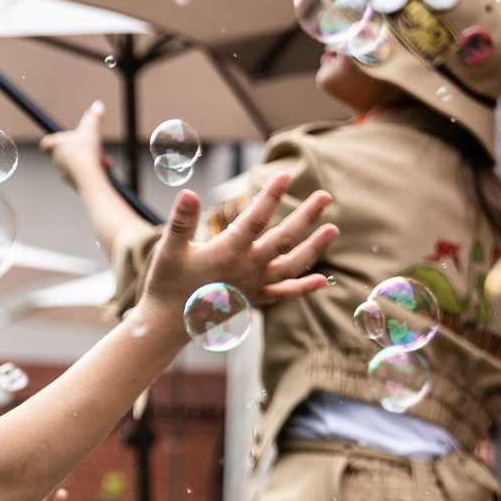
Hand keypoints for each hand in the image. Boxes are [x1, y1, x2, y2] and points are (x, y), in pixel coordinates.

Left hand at [40, 101, 108, 190]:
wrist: (88, 176)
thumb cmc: (86, 151)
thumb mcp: (92, 129)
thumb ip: (94, 116)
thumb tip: (98, 105)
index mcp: (56, 146)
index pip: (47, 143)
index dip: (51, 140)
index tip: (58, 139)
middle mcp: (57, 160)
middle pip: (66, 152)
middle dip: (82, 150)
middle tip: (93, 147)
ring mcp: (64, 172)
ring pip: (78, 164)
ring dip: (92, 160)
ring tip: (103, 160)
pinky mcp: (73, 184)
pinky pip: (84, 175)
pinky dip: (95, 171)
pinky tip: (106, 169)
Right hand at [140, 173, 334, 318]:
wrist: (168, 324)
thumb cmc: (167, 283)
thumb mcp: (169, 249)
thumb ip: (181, 220)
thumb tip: (189, 193)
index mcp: (227, 253)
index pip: (255, 219)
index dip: (270, 196)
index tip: (285, 175)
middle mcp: (247, 269)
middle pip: (284, 239)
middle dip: (306, 216)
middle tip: (326, 196)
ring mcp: (253, 286)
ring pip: (291, 265)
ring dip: (314, 248)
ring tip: (333, 229)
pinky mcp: (253, 300)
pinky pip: (283, 294)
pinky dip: (303, 288)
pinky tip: (323, 281)